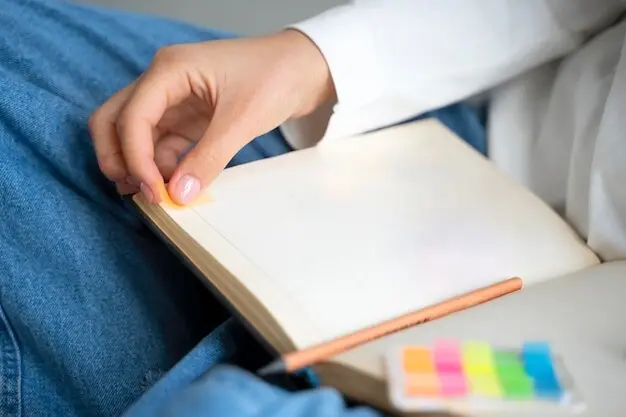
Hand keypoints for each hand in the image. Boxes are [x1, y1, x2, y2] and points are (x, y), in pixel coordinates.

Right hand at [89, 30, 333, 204]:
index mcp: (170, 70)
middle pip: (115, 121)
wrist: (304, 68)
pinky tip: (174, 186)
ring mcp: (174, 100)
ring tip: (158, 197)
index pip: (132, 117)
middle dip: (118, 158)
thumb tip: (179, 195)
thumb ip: (208, 158)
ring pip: (135, 135)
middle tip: (138, 194)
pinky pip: (161, 144)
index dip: (135, 158)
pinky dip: (161, 166)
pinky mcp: (188, 117)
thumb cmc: (276, 77)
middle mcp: (163, 82)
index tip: (153, 192)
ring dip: (139, 165)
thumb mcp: (242, 119)